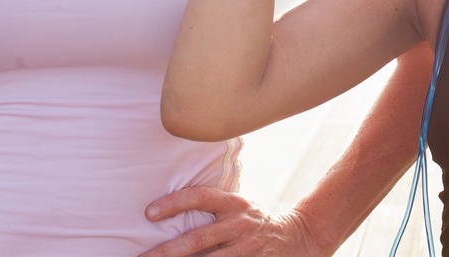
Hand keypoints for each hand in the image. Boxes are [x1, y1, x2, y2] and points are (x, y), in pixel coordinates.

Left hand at [140, 186, 323, 256]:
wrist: (299, 237)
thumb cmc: (256, 222)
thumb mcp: (240, 206)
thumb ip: (214, 208)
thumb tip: (165, 211)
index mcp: (235, 204)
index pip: (201, 196)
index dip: (175, 202)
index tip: (149, 212)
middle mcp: (240, 224)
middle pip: (197, 238)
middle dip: (166, 252)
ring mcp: (247, 249)